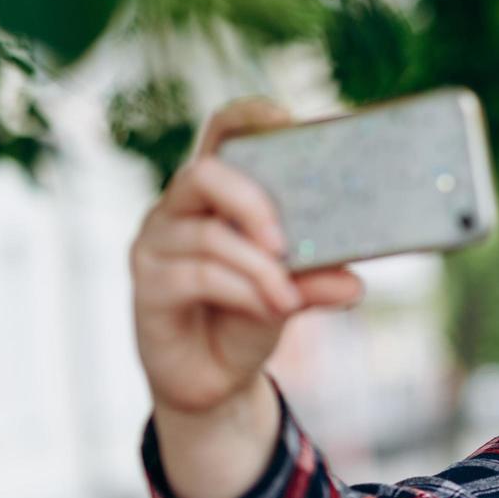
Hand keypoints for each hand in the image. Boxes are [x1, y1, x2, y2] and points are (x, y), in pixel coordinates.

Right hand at [129, 97, 365, 416]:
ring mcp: (155, 244)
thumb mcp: (293, 293)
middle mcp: (178, 209)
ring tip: (291, 298)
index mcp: (216, 195)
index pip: (221, 135)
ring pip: (208, 234)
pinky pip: (197, 275)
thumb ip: (317, 280)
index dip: (246, 117)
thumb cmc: (250, 317)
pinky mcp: (146, 285)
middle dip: (252, 201)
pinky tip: (270, 309)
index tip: (283, 118)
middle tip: (286, 241)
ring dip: (259, 267)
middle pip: (204, 173)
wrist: (215, 380)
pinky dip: (243, 291)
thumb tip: (352, 282)